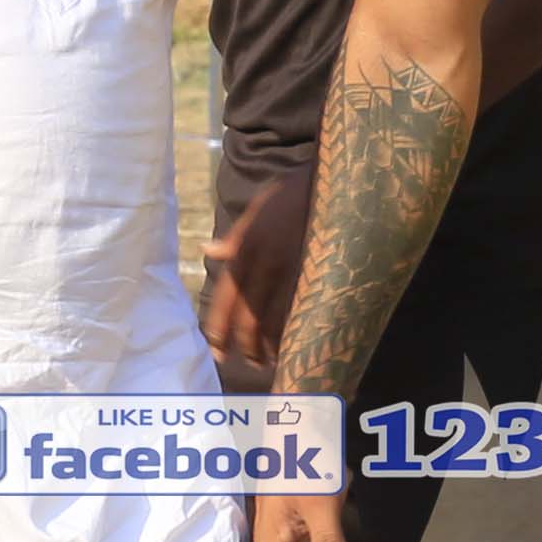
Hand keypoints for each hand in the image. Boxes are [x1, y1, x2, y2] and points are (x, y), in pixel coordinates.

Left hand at [201, 166, 316, 391]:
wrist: (333, 179)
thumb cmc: (294, 192)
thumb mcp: (257, 209)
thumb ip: (235, 237)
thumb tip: (209, 250)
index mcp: (246, 246)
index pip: (227, 296)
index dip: (220, 327)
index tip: (217, 350)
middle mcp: (265, 261)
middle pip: (249, 315)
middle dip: (245, 344)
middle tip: (245, 362)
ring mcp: (293, 269)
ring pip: (275, 319)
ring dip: (268, 345)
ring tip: (266, 361)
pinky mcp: (318, 273)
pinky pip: (301, 312)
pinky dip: (293, 333)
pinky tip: (292, 346)